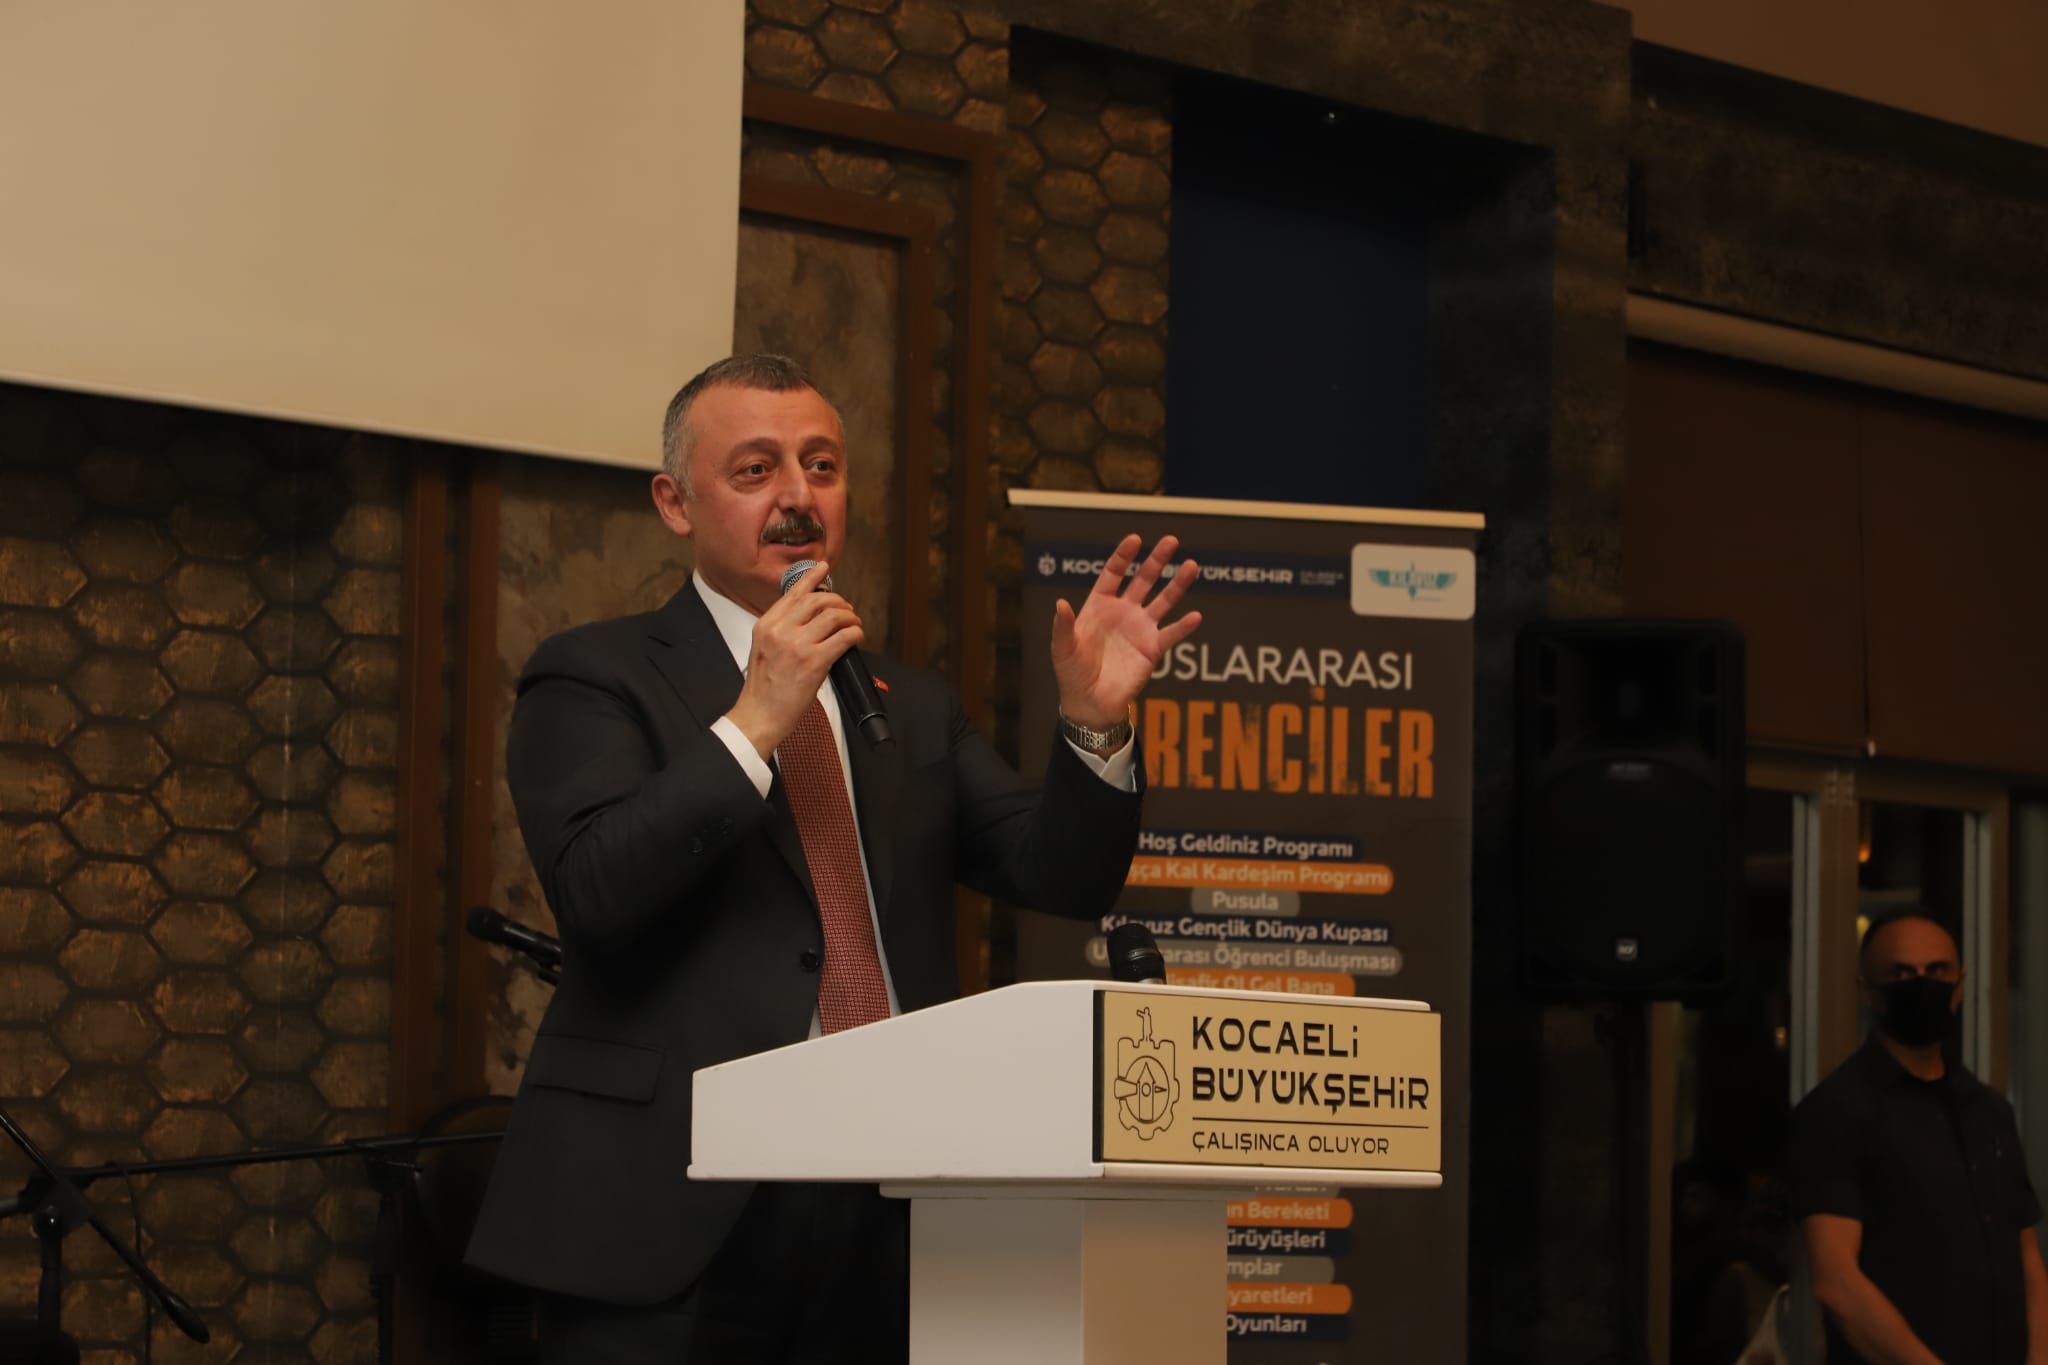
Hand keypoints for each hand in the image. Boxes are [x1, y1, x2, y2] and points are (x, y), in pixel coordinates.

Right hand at [725, 561, 863, 757]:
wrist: (759, 715)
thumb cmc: (763, 688)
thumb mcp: (763, 649)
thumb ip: (780, 630)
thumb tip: (808, 619)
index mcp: (766, 625)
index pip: (793, 593)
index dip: (812, 577)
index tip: (824, 567)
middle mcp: (780, 631)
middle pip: (817, 600)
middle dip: (838, 602)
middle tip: (847, 611)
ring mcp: (797, 645)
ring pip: (833, 616)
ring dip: (850, 618)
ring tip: (854, 625)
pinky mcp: (814, 662)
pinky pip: (844, 637)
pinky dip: (856, 634)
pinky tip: (858, 637)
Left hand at [1051, 533, 1200, 727]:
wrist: (1090, 702)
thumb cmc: (1072, 672)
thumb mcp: (1062, 648)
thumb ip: (1063, 626)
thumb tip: (1059, 604)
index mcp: (1099, 605)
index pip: (1114, 573)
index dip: (1124, 556)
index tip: (1135, 539)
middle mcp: (1123, 612)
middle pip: (1143, 580)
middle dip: (1157, 560)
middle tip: (1171, 540)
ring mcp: (1140, 628)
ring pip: (1163, 600)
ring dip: (1178, 584)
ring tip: (1192, 566)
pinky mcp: (1152, 649)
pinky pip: (1171, 634)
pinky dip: (1184, 626)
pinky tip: (1196, 616)